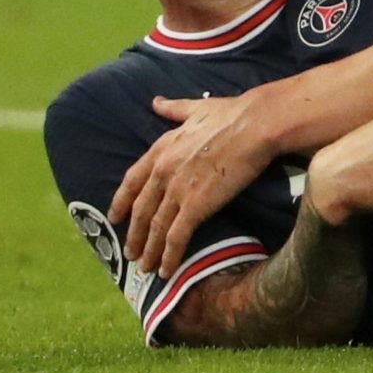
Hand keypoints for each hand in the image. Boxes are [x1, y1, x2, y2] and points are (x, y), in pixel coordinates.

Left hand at [112, 91, 288, 278]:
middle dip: (135, 234)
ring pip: (156, 228)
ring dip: (149, 251)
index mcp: (162, 149)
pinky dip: (169, 256)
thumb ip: (174, 109)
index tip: (116, 216)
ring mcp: (177, 190)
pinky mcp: (195, 206)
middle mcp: (163, 171)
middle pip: (142, 210)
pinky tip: (166, 270)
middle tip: (131, 253)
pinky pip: (176, 237)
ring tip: (145, 267)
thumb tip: (155, 102)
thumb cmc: (233, 114)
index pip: (132, 181)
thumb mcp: (196, 108)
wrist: (256, 125)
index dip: (122, 201)